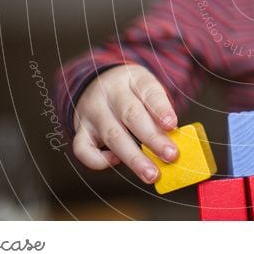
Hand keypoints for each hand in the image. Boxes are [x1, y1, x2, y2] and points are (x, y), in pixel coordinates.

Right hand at [72, 64, 178, 183]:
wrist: (97, 82)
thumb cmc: (132, 93)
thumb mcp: (148, 91)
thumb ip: (160, 113)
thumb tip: (173, 144)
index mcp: (134, 79)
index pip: (148, 91)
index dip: (161, 109)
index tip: (172, 125)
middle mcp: (111, 92)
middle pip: (131, 115)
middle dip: (153, 138)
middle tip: (170, 155)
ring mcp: (93, 111)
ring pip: (112, 135)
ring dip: (134, 158)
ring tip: (151, 174)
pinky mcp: (80, 129)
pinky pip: (83, 149)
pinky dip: (99, 160)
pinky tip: (115, 162)